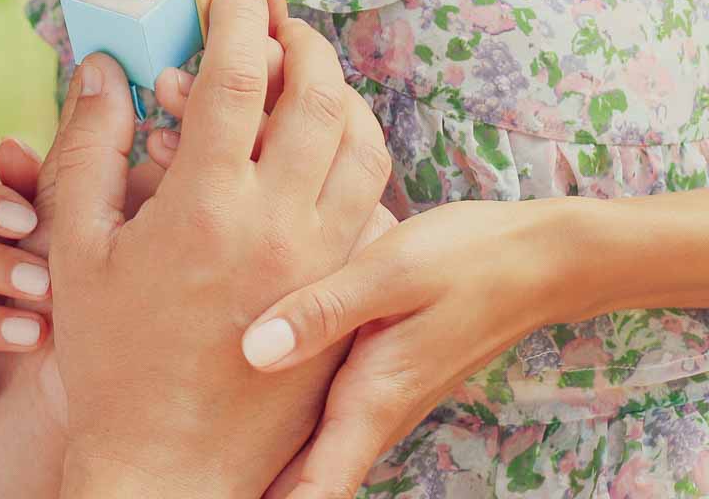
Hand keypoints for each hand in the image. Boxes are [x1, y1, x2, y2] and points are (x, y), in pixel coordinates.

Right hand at [50, 0, 392, 498]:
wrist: (170, 467)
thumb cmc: (110, 356)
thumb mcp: (77, 248)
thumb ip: (89, 148)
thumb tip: (102, 70)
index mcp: (204, 204)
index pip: (237, 75)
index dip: (239, 13)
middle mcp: (278, 222)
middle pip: (316, 93)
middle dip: (300, 34)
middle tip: (277, 8)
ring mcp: (323, 258)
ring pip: (361, 140)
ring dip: (339, 86)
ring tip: (305, 63)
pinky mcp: (345, 290)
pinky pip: (374, 195)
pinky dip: (357, 147)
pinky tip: (326, 138)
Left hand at [241, 197, 580, 498]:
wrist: (540, 258)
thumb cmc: (466, 258)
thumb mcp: (390, 272)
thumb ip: (323, 311)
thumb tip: (252, 355)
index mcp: (372, 399)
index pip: (313, 491)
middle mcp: (374, 410)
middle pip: (304, 478)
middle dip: (255, 487)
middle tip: (193, 486)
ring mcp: (380, 393)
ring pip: (312, 446)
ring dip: (269, 462)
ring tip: (209, 459)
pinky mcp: (381, 368)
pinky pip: (326, 409)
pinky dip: (287, 418)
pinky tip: (252, 388)